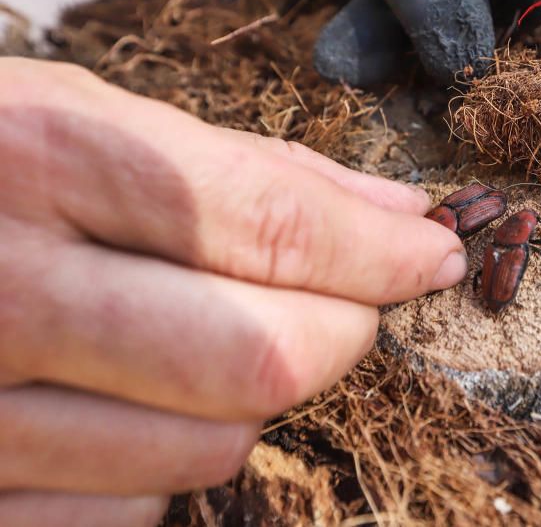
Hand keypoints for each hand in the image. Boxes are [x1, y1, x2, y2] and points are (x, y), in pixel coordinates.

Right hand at [0, 58, 465, 525]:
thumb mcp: (85, 119)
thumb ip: (249, 170)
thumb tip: (397, 214)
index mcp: (42, 157)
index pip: (273, 226)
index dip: (380, 251)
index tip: (433, 256)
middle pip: (258, 357)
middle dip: (341, 334)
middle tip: (350, 307)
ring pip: (203, 450)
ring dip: (251, 401)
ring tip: (220, 344)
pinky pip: (121, 516)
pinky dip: (163, 467)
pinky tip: (138, 406)